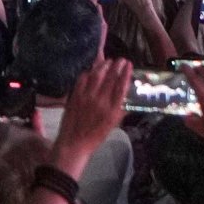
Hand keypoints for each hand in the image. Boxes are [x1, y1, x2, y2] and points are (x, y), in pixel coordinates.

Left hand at [56, 52, 130, 175]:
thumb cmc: (96, 136)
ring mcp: (86, 97)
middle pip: (110, 77)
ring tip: (108, 61)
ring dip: (103, 65)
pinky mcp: (75, 95)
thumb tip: (125, 95)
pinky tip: (91, 70)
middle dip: (116, 65)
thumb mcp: (113, 124)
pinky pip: (82, 79)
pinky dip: (88, 72)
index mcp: (112, 110)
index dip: (126, 73)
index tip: (129, 64)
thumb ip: (120, 109)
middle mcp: (100, 101)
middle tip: (120, 59)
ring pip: (96, 75)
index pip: (121, 86)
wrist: (74, 143)